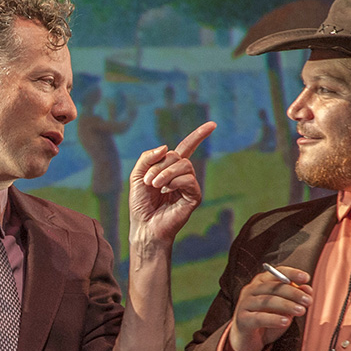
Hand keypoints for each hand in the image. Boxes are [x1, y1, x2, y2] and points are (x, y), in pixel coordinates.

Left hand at [127, 122, 214, 246]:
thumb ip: (148, 158)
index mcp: (170, 168)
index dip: (198, 135)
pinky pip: (189, 179)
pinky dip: (174, 182)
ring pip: (184, 165)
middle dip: (160, 165)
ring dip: (166, 173)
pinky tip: (165, 192)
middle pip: (178, 156)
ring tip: (155, 186)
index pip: (186, 148)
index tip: (213, 124)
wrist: (144, 226)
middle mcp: (182, 175)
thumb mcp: (137, 176)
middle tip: (149, 181)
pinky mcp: (194, 197)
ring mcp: (189, 186)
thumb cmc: (140, 204)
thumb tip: (166, 147)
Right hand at [225, 266, 311, 350]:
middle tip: (308, 300)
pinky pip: (259, 317)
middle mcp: (251, 290)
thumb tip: (308, 289)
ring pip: (267, 301)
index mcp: (261, 282)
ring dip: (287, 305)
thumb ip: (294, 298)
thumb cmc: (267, 320)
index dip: (291, 273)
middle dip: (293, 293)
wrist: (247, 340)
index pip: (276, 273)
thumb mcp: (284, 309)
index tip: (306, 278)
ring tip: (301, 311)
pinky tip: (286, 321)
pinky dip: (274, 319)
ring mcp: (245, 304)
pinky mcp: (242, 320)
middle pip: (273, 287)